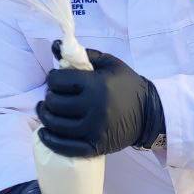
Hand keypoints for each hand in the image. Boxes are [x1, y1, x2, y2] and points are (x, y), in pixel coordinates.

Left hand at [36, 46, 164, 156]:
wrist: (149, 113)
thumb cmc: (127, 85)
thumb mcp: (109, 63)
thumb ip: (82, 54)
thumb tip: (55, 46)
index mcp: (97, 85)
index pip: (59, 81)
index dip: (53, 78)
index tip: (56, 79)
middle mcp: (94, 108)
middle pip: (55, 103)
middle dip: (49, 97)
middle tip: (53, 95)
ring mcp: (94, 130)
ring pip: (56, 125)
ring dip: (46, 116)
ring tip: (47, 110)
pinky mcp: (95, 147)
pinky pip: (65, 147)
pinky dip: (50, 140)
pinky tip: (44, 132)